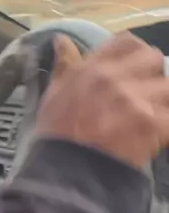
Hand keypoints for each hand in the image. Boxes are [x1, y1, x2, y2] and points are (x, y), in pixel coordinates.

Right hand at [37, 32, 168, 168]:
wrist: (66, 172)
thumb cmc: (57, 133)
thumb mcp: (54, 93)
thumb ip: (65, 64)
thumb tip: (61, 40)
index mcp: (93, 69)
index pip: (128, 43)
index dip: (136, 53)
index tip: (134, 67)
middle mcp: (116, 79)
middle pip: (154, 60)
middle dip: (153, 75)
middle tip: (145, 93)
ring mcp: (136, 102)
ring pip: (167, 89)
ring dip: (161, 102)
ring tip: (150, 116)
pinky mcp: (151, 126)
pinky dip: (164, 127)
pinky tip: (154, 135)